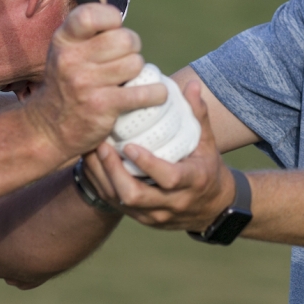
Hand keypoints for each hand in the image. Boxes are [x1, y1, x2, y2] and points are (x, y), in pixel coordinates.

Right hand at [22, 3, 166, 161]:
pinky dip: (156, 93)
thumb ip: (87, 21)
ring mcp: (85, 84)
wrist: (51, 127)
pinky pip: (144, 92)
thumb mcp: (69, 48)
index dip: (111, 17)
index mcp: (64, 39)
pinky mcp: (102, 107)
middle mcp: (71, 59)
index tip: (114, 27)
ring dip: (138, 71)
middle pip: (125, 39)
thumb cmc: (68, 80)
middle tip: (123, 58)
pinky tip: (152, 95)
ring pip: (136, 63)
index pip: (90, 13)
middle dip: (132, 47)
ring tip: (125, 78)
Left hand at [83, 81, 235, 231]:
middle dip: (114, 172)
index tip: (129, 146)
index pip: (169, 178)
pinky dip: (101, 185)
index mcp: (193, 181)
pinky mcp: (141, 219)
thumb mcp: (208, 143)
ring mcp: (155, 215)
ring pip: (121, 203)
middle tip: (102, 147)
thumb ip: (198, 115)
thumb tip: (192, 85)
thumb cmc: (207, 168)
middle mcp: (173, 203)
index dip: (148, 164)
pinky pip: (115, 206)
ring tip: (92, 152)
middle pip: (137, 196)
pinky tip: (92, 164)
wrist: (211, 209)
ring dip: (103, 178)